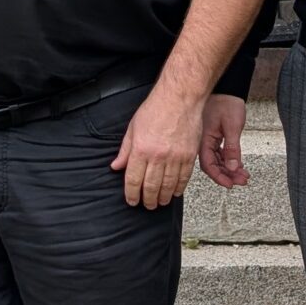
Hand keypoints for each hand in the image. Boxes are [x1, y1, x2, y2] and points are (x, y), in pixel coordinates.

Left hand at [112, 84, 201, 208]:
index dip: (132, 194)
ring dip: (163, 197)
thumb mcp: (133, 128)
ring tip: (160, 202)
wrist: (180, 99)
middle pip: (151, 187)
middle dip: (148, 200)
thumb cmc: (155, 109)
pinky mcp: (189, 156)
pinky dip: (179, 188)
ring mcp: (175, 157)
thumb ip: (125, 150)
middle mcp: (158, 156)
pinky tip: (175, 192)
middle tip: (147, 205)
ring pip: (168, 186)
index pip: (133, 180)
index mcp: (141, 150)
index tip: (132, 201)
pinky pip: (183, 178)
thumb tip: (116, 166)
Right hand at [199, 94, 250, 188]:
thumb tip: (233, 167)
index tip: (230, 184)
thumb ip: (232, 148)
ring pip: (218, 161)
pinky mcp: (214, 137)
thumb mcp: (232, 126)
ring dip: (230, 169)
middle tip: (241, 181)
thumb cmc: (226, 103)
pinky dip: (230, 160)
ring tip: (243, 175)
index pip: (208, 165)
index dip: (219, 177)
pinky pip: (220, 153)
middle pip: (213, 165)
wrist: (227, 89)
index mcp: (204, 139)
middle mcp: (203, 141)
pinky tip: (239, 165)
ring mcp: (208, 139)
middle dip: (228, 175)